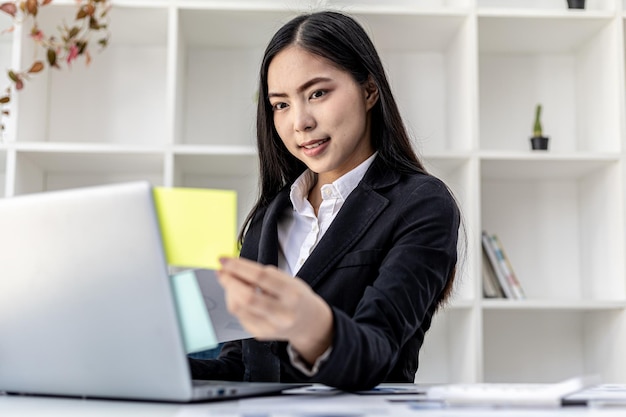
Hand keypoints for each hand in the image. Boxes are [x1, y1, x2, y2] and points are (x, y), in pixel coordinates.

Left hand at [217, 257, 332, 364]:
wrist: (309, 323)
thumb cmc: (298, 298)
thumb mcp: (290, 280)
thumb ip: (265, 274)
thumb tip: (236, 268)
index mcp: (292, 294)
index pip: (261, 277)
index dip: (239, 267)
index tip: (225, 260)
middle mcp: (282, 313)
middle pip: (246, 297)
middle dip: (229, 281)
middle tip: (221, 270)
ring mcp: (270, 327)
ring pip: (238, 307)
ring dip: (229, 290)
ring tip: (230, 280)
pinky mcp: (260, 334)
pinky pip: (239, 315)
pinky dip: (234, 301)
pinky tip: (237, 293)